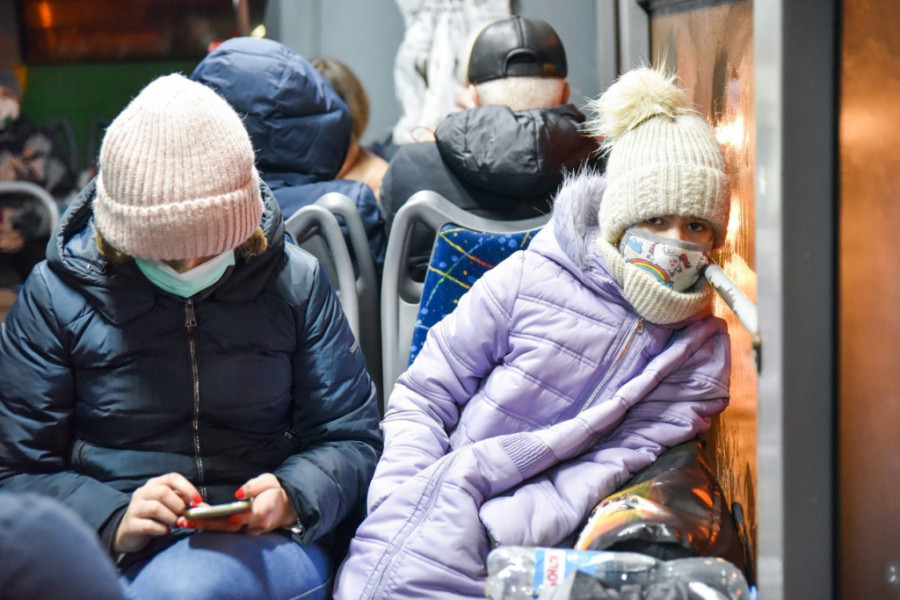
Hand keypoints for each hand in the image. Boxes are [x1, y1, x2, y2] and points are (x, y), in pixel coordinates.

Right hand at [115, 472, 200, 552]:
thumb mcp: (170, 506)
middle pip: (163, 492)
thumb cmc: (155, 517)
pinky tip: (166, 531)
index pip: (172, 478)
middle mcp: (143, 492)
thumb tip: (206, 508)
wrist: (129, 532)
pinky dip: (162, 529)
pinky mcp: (131, 524)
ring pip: (155, 507)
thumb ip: (186, 504)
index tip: (198, 501)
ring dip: (171, 517)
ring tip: (176, 524)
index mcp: (155, 484)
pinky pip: (148, 525)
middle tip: (184, 516)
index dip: (187, 488)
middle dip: (178, 505)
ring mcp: (134, 508)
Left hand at [177, 473, 297, 535]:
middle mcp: (256, 525)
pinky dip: (210, 528)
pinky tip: (194, 523)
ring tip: (185, 521)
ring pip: (226, 532)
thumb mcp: (269, 481)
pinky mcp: (243, 534)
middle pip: (230, 527)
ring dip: (205, 528)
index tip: (222, 516)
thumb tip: (238, 493)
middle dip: (209, 524)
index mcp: (264, 510)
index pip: (249, 515)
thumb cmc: (274, 491)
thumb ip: (254, 486)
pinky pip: (226, 533)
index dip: (236, 517)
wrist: (284, 507)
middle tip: (189, 519)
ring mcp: (249, 532)